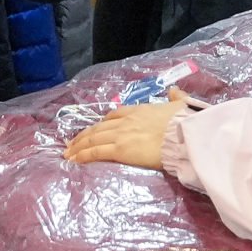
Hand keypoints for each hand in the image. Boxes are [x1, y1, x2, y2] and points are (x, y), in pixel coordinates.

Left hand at [63, 98, 189, 170]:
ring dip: (78, 146)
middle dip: (84, 136)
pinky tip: (74, 159)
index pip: (114, 115)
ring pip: (93, 139)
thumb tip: (175, 91)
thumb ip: (176, 99)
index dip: (102, 123)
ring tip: (68, 152)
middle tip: (72, 143)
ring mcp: (121, 135)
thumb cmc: (183, 122)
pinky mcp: (120, 150)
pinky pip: (96, 152)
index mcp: (139, 110)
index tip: (95, 129)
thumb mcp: (180, 105)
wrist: (182, 135)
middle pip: (99, 127)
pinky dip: (82, 155)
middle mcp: (126, 120)